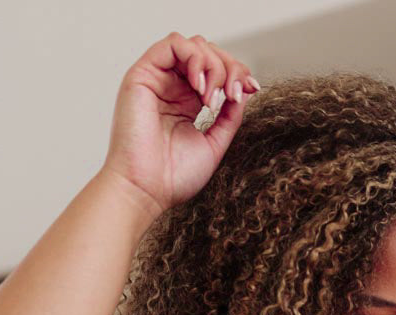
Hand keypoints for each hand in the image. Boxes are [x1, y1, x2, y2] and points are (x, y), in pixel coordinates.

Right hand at [101, 32, 259, 218]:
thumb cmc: (172, 177)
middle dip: (229, 68)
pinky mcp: (143, 74)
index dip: (237, 74)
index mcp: (186, 103)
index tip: (252, 89)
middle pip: (208, 53)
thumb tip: (245, 90)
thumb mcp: (213, 143)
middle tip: (233, 94)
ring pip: (194, 45)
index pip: (216, 71)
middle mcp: (171, 88)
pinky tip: (200, 85)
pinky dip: (194, 58)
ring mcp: (157, 79)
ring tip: (211, 98)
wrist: (146, 190)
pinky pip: (173, 44)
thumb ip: (228, 117)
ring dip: (213, 65)